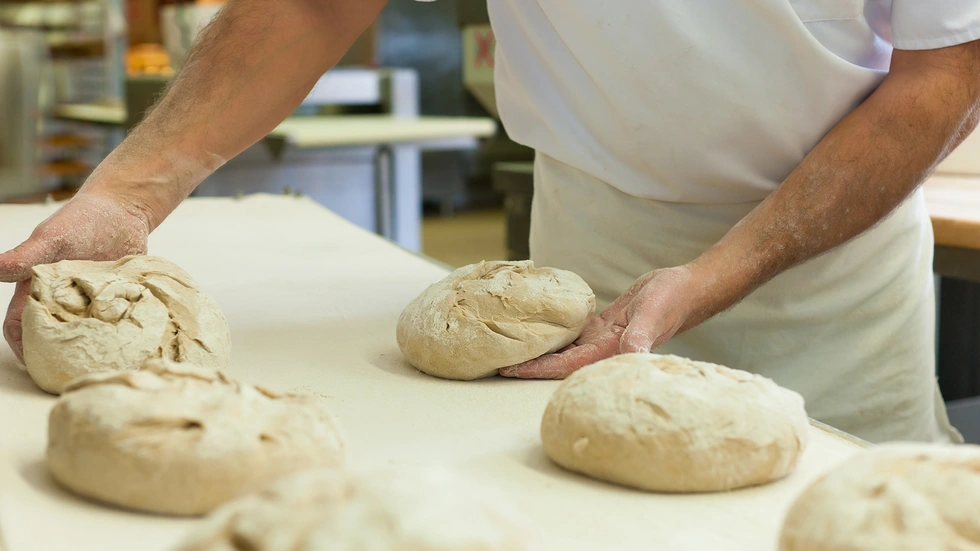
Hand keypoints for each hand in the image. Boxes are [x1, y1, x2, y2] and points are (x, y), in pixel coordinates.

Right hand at [0, 191, 150, 359]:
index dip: (23, 347)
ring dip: (92, 349)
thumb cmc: (82, 220)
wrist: (124, 209)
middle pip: (55, 337)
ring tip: (104, 366)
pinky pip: (119, 323)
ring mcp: (93, 302)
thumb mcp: (52, 238)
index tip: (37, 365)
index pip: (21, 325)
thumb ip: (25, 257)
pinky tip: (131, 348)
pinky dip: (122, 334)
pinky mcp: (120, 300)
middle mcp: (64, 300)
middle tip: (74, 374)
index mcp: (39, 289)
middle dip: (59, 355)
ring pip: (88, 334)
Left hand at [499, 266, 703, 378]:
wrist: (687, 288)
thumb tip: (630, 354)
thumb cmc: (672, 301)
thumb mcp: (652, 315)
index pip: (565, 366)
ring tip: (510, 347)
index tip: (510, 371)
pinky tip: (537, 328)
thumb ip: (640, 336)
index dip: (537, 369)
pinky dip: (554, 331)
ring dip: (539, 349)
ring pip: (563, 348)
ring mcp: (602, 338)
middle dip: (529, 364)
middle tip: (496, 362)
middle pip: (557, 361)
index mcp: (610, 351)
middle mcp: (602, 349)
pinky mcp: (604, 325)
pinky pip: (573, 331)